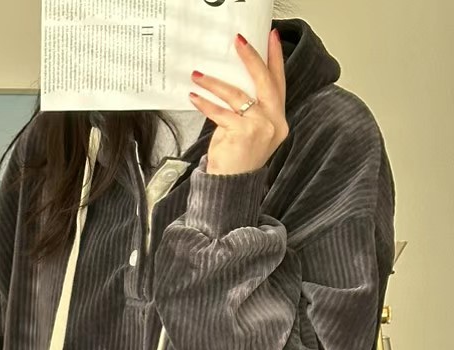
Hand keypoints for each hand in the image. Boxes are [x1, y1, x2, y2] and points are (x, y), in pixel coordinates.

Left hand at [190, 31, 289, 176]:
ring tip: (199, 75)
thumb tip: (233, 82)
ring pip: (237, 95)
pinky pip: (221, 113)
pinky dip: (205, 104)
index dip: (276, 59)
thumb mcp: (249, 130)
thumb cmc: (237, 159)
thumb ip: (249, 109)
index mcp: (278, 120)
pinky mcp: (242, 134)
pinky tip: (195, 97)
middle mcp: (273, 122)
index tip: (272, 38)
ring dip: (215, 83)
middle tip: (238, 42)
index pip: (279, 83)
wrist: (230, 187)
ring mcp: (259, 128)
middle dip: (251, 58)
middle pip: (264, 82)